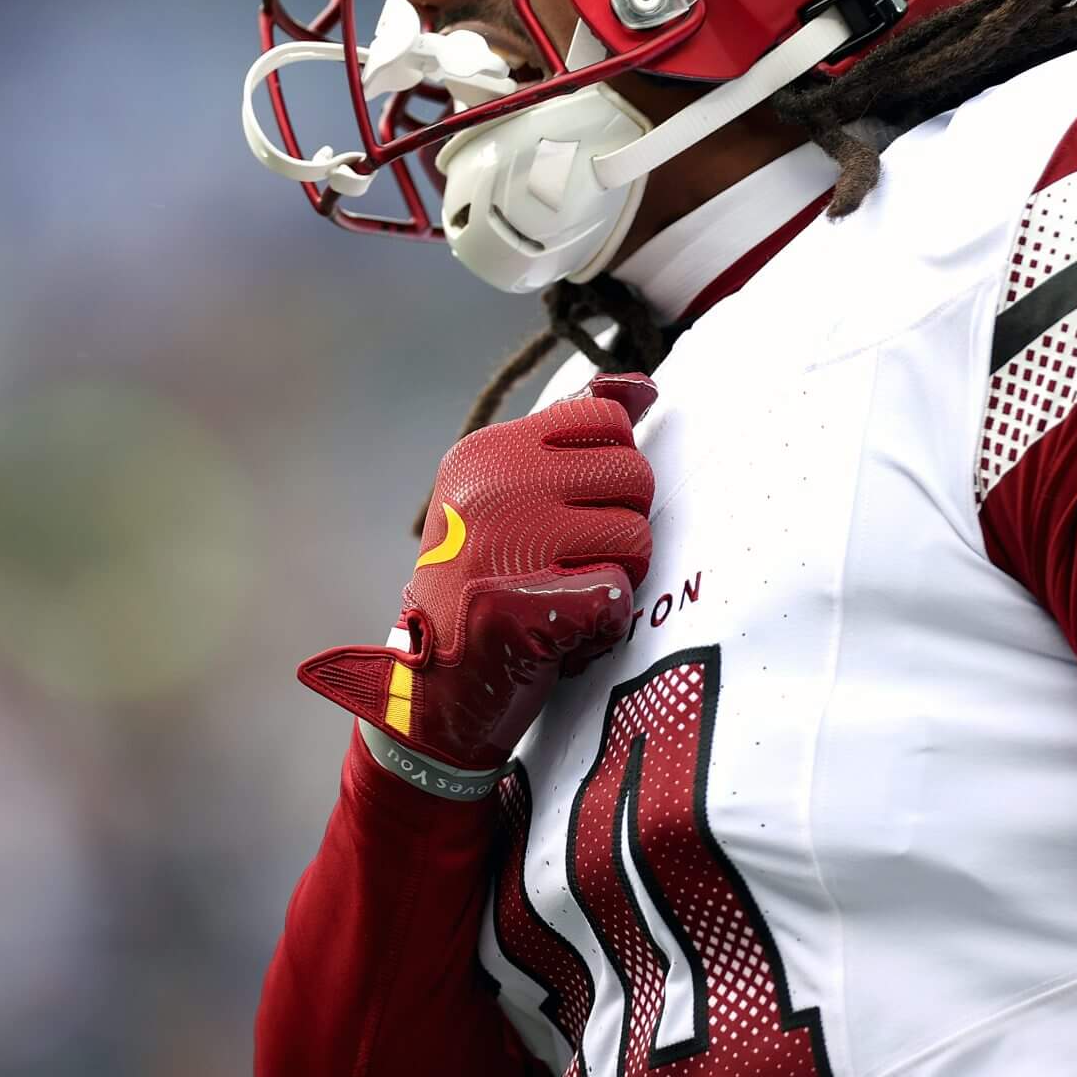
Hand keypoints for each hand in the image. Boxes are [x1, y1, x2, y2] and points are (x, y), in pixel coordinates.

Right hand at [298, 373, 656, 797]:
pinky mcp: (529, 608)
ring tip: (570, 596)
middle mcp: (494, 490)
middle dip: (624, 524)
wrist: (432, 692)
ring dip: (619, 575)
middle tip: (578, 562)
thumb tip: (645, 384)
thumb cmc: (482, 586)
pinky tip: (564, 635)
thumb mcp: (509, 498)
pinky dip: (604, 624)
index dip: (615, 468)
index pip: (605, 421)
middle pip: (633, 476)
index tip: (580, 508)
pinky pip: (620, 594)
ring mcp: (508, 548)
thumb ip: (573, 438)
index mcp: (486, 454)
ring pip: (637, 536)